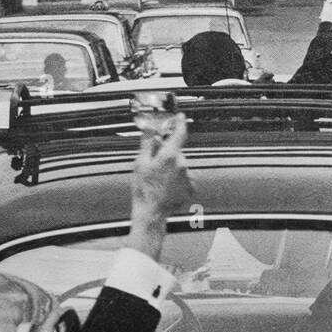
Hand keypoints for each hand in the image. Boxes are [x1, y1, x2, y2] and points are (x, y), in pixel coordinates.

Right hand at [128, 114, 189, 260]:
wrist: (151, 214)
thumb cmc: (143, 189)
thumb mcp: (140, 163)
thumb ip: (148, 143)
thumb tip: (151, 128)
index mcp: (170, 156)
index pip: (180, 133)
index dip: (180, 122)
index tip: (180, 116)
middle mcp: (182, 164)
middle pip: (175, 151)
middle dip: (166, 153)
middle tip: (153, 164)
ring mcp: (188, 176)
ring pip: (179, 165)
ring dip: (170, 168)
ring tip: (157, 181)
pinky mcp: (190, 187)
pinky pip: (182, 177)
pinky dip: (175, 179)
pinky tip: (164, 188)